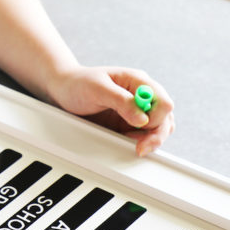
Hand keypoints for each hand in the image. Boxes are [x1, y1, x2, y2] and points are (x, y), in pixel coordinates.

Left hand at [48, 66, 174, 156]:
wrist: (63, 90)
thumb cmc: (78, 83)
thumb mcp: (97, 89)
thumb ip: (121, 102)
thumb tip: (143, 119)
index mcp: (137, 81)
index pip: (162, 101)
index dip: (156, 117)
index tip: (140, 126)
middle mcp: (142, 95)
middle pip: (165, 117)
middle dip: (156, 134)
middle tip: (140, 147)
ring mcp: (137, 110)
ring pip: (161, 128)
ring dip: (152, 139)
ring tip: (137, 147)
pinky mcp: (130, 123)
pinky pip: (146, 135)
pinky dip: (143, 142)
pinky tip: (132, 144)